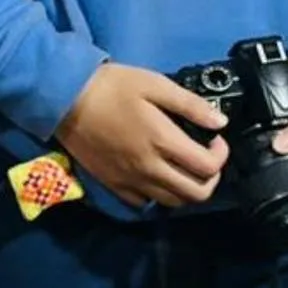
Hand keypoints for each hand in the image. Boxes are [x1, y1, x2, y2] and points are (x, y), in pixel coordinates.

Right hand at [55, 64, 228, 208]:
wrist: (66, 100)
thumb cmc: (113, 87)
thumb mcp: (156, 85)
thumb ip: (191, 106)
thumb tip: (220, 123)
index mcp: (162, 142)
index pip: (207, 168)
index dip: (221, 155)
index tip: (215, 139)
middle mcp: (149, 169)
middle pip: (195, 194)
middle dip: (210, 178)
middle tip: (205, 156)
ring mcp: (130, 181)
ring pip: (172, 202)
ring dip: (187, 188)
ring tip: (185, 166)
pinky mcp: (113, 186)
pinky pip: (145, 203)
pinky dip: (159, 194)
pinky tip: (159, 174)